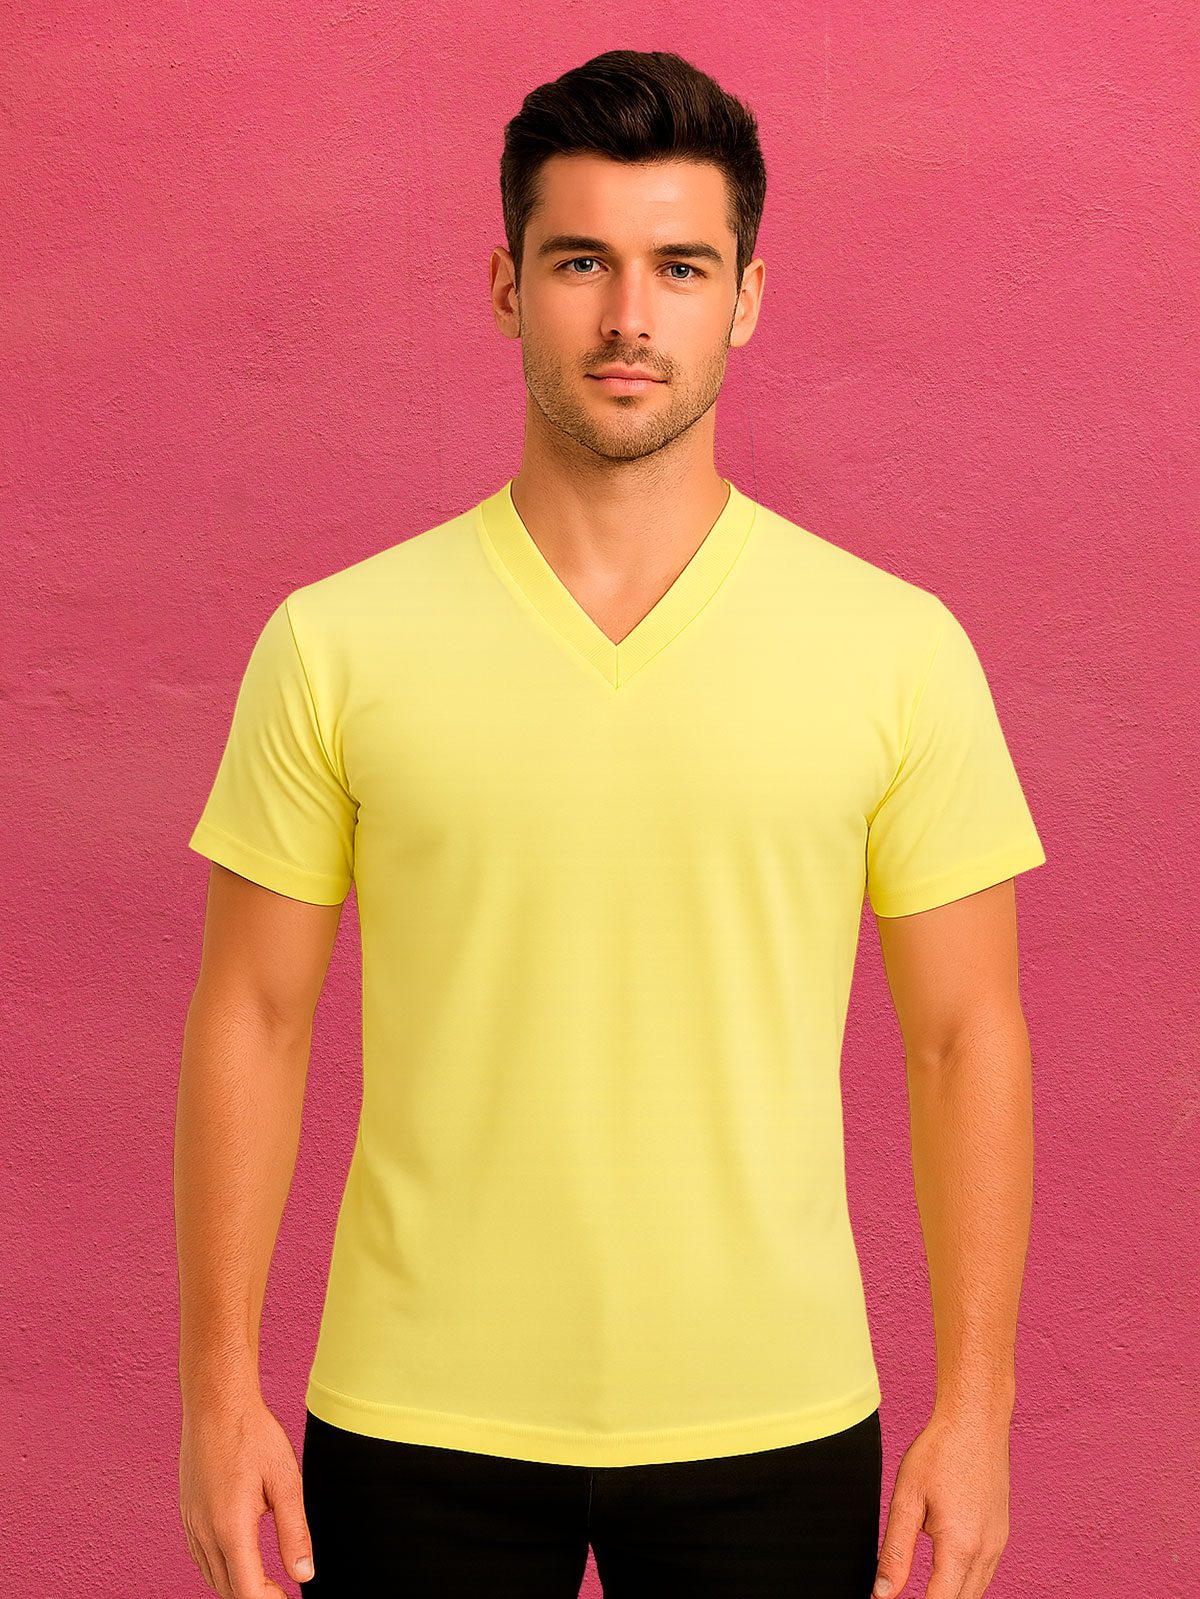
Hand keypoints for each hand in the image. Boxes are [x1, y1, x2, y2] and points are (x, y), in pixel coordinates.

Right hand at [179, 1392, 314, 1595]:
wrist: (216, 1403)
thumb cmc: (253, 1435)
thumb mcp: (285, 1481)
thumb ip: (295, 1532)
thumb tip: (303, 1574)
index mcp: (231, 1527)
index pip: (247, 1590)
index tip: (288, 1598)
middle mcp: (204, 1531)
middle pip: (227, 1588)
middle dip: (254, 1596)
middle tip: (282, 1591)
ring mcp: (191, 1523)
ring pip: (211, 1575)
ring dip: (236, 1585)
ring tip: (265, 1580)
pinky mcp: (186, 1513)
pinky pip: (200, 1556)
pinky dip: (219, 1568)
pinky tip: (237, 1557)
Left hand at [872, 1406, 1010, 1598]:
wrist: (976, 1421)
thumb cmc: (940, 1452)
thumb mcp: (907, 1499)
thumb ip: (895, 1552)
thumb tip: (882, 1594)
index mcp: (960, 1546)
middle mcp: (986, 1550)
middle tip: (910, 1596)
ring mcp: (999, 1542)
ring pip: (976, 1590)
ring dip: (953, 1595)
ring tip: (926, 1589)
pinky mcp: (1002, 1533)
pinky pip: (986, 1572)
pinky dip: (967, 1581)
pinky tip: (948, 1570)